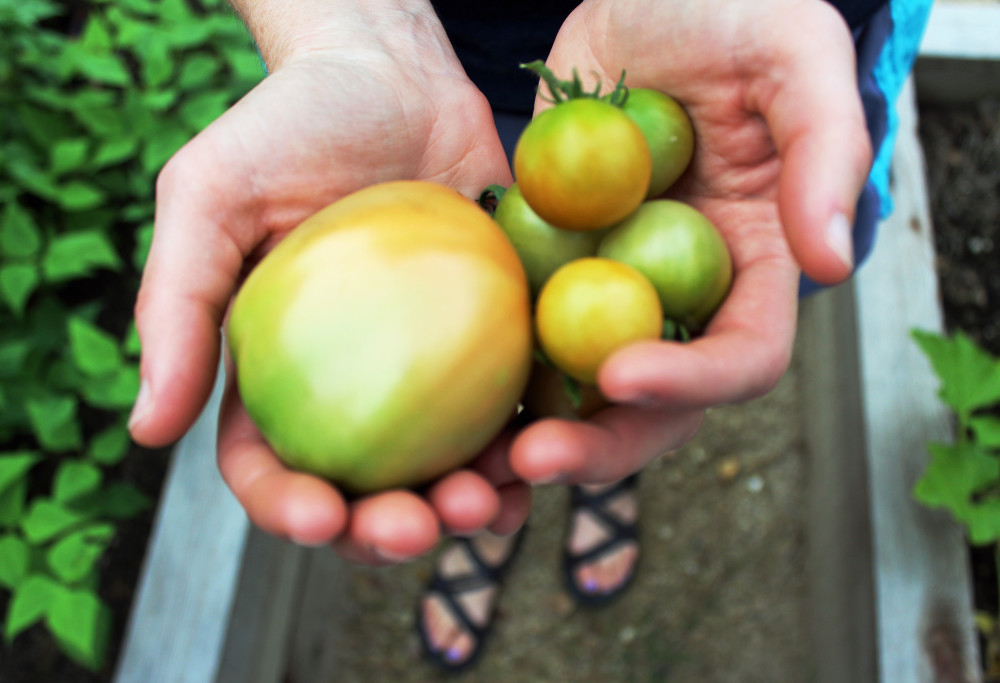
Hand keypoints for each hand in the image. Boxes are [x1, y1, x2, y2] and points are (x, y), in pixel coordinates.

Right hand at [129, 2, 528, 562]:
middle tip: (420, 527)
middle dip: (389, 531)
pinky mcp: (499, 333)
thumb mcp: (209, 199)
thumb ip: (178, 307)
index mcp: (276, 372)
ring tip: (488, 507)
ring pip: (448, 464)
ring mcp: (431, 365)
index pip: (270, 465)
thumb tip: (146, 430)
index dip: (289, 507)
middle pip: (366, 487)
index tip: (322, 515)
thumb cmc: (289, 126)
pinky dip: (531, 441)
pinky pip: (516, 401)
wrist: (393, 73)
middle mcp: (354, 383)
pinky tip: (543, 459)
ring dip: (469, 504)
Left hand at [507, 0, 872, 484]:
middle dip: (599, 443)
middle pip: (654, 402)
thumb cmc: (733, 10)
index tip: (620, 374)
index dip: (692, 380)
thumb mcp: (795, 55)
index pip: (742, 356)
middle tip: (532, 461)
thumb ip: (826, 150)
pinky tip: (440, 399)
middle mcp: (681, 292)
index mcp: (753, 265)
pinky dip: (484, 369)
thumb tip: (831, 263)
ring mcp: (608, 283)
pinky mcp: (546, 262)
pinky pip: (516, 326)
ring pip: (576, 385)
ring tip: (472, 464)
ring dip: (530, 432)